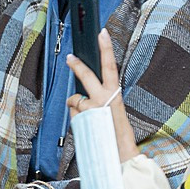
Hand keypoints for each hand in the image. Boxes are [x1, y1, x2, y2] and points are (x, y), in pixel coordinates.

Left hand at [66, 32, 138, 162]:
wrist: (119, 155)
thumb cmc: (118, 134)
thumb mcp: (114, 112)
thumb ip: (100, 100)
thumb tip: (80, 97)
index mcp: (116, 94)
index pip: (111, 66)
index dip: (106, 48)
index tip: (102, 33)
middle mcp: (105, 98)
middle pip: (87, 76)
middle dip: (77, 65)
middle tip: (69, 57)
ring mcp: (93, 108)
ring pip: (76, 100)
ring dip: (77, 108)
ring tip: (90, 120)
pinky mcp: (83, 119)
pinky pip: (73, 114)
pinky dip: (76, 119)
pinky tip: (87, 127)